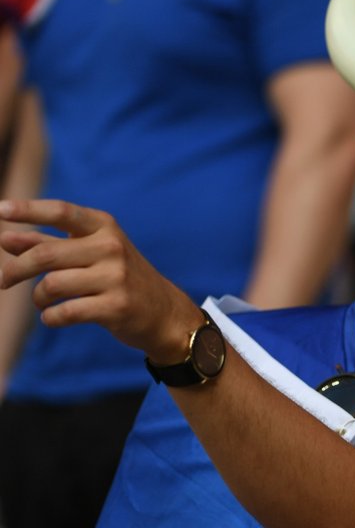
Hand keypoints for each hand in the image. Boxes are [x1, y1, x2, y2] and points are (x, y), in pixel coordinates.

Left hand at [0, 199, 204, 363]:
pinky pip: (65, 312)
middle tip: (3, 280)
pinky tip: (53, 317)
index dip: (28, 210)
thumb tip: (5, 238)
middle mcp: (111, 247)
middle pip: (46, 254)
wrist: (164, 313)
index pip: (61, 212)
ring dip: (38, 297)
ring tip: (43, 302)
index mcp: (105, 227)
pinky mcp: (116, 307)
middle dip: (16, 269)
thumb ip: (49, 244)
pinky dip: (50, 317)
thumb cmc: (119, 278)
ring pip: (52, 285)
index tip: (0, 210)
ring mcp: (116, 277)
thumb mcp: (90, 254)